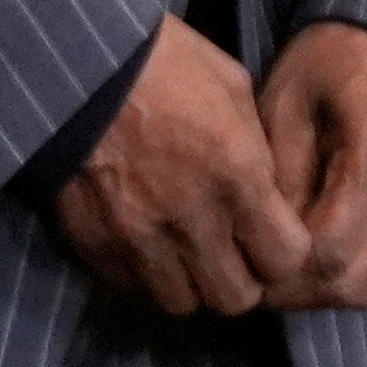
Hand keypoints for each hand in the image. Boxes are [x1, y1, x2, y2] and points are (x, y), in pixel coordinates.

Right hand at [53, 18, 312, 316]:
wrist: (81, 64)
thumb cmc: (166, 62)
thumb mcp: (234, 90)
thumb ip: (258, 152)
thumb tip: (271, 195)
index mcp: (237, 177)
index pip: (286, 261)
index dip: (285, 253)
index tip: (277, 237)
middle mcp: (192, 219)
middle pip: (235, 299)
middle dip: (243, 280)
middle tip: (235, 253)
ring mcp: (139, 238)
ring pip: (182, 303)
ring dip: (193, 284)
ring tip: (190, 252)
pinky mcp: (96, 244)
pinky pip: (132, 287)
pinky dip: (146, 276)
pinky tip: (150, 244)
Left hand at [256, 20, 366, 311]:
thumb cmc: (332, 63)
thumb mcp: (285, 104)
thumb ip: (276, 179)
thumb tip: (262, 248)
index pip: (327, 250)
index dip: (279, 268)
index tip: (245, 256)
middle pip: (352, 283)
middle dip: (296, 289)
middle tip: (257, 270)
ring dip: (322, 289)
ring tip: (286, 262)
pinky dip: (349, 272)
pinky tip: (320, 248)